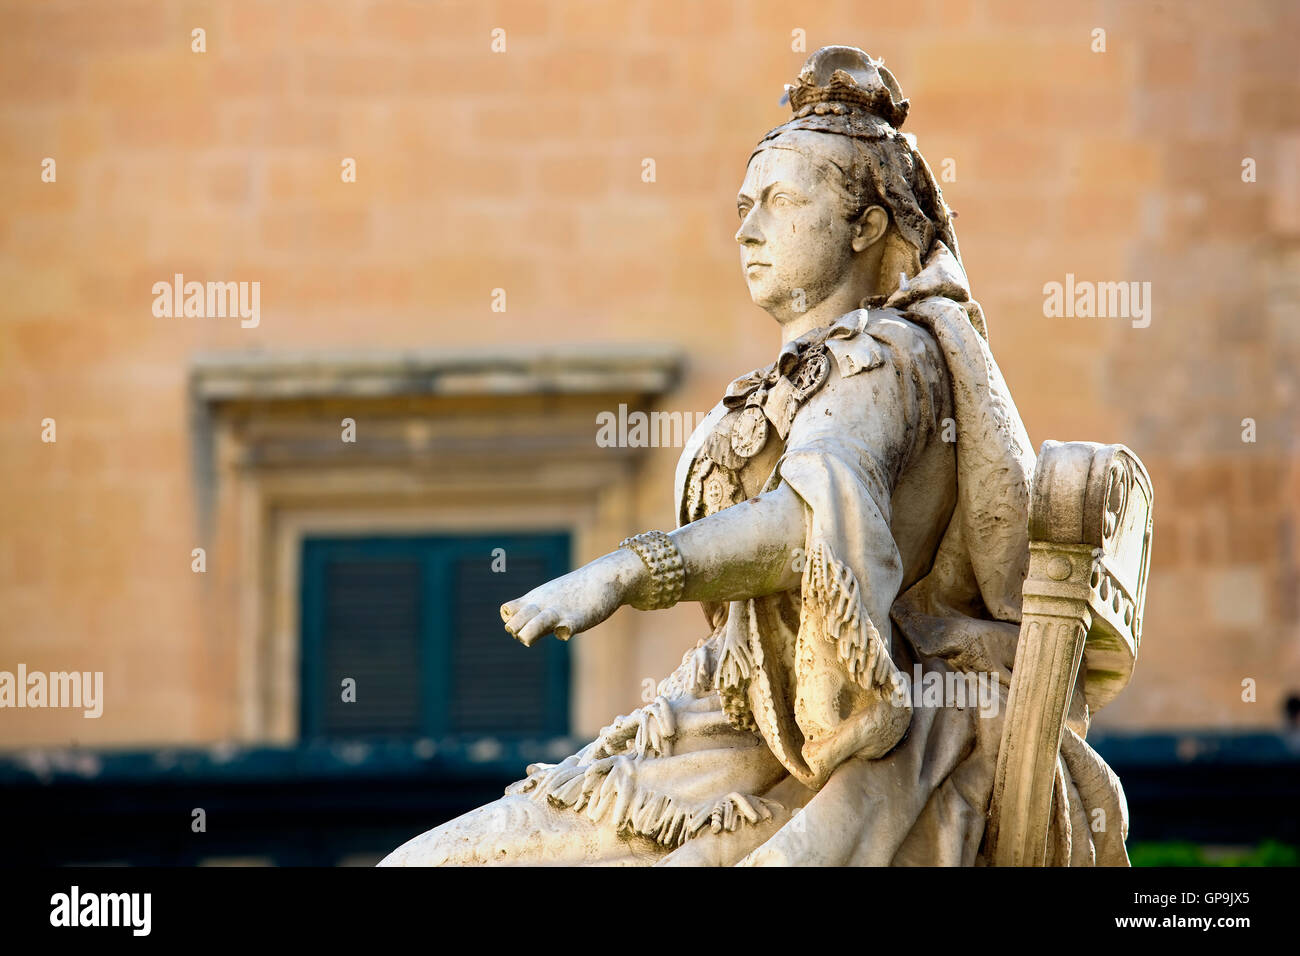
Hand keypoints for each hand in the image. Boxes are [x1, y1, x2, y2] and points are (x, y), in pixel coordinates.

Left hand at [500, 550, 644, 646]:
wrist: (607, 575)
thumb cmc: (577, 588)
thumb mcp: (551, 596)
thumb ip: (536, 612)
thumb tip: (524, 629)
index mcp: (535, 600)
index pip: (508, 612)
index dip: (512, 623)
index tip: (526, 626)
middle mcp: (543, 605)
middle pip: (515, 622)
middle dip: (516, 632)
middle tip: (534, 634)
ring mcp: (559, 611)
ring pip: (535, 624)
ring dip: (529, 634)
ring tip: (533, 638)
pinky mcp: (578, 618)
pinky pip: (565, 627)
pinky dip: (562, 632)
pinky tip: (564, 632)